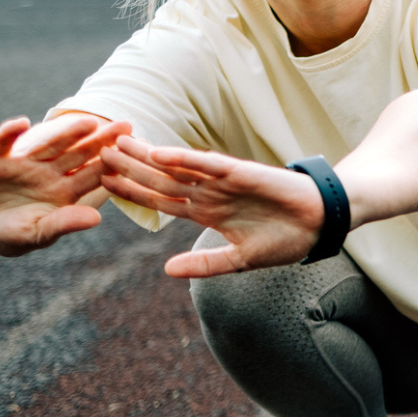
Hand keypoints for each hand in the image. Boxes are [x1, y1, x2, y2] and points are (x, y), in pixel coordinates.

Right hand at [0, 114, 130, 256]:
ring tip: (87, 123)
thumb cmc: (9, 234)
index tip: (136, 156)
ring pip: (48, 144)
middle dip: (101, 140)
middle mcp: (47, 172)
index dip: (113, 165)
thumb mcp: (36, 234)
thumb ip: (64, 224)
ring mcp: (22, 162)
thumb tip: (97, 218)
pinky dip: (9, 133)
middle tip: (127, 126)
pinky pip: (2, 142)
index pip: (93, 176)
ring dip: (66, 133)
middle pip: (78, 153)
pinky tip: (21, 123)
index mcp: (63, 191)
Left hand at [99, 137, 325, 277]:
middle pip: (160, 179)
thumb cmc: (286, 240)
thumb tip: (167, 271)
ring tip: (117, 145)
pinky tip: (160, 153)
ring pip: (177, 167)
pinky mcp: (241, 172)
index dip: (133, 194)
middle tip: (95, 156)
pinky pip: (207, 164)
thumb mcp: (240, 260)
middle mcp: (210, 193)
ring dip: (147, 157)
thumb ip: (205, 264)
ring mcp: (223, 181)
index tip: (103, 186)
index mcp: (207, 213)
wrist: (321, 223)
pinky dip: (185, 158)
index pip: (161, 201)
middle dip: (129, 169)